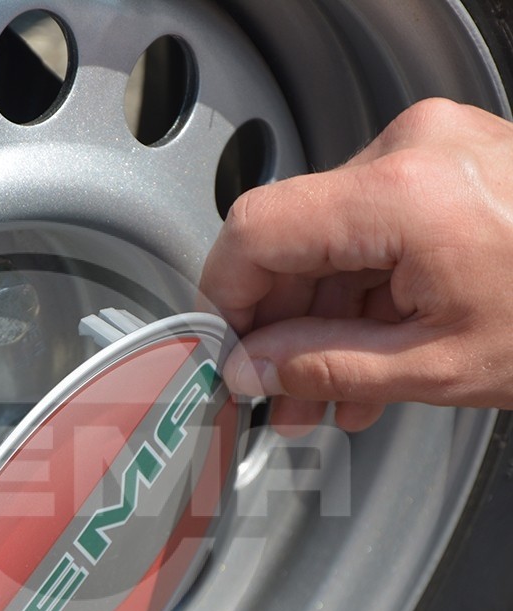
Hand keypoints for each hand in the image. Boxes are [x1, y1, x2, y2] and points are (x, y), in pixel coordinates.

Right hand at [201, 98, 512, 434]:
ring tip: (331, 393)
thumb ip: (321, 367)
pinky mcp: (450, 164)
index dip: (226, 298)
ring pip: (331, 241)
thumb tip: (250, 369)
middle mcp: (412, 150)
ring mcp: (434, 149)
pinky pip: (373, 230)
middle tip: (280, 394)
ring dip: (323, 321)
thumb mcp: (435, 366)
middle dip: (280, 327)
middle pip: (292, 239)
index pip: (256, 231)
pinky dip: (363, 293)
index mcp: (403, 192)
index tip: (227, 350)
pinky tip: (368, 355)